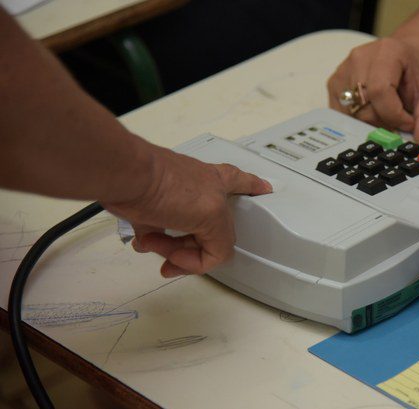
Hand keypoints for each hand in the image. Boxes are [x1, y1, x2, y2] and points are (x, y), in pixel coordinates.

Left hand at [102, 146, 271, 277]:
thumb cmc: (167, 185)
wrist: (125, 180)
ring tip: (157, 245)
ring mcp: (174, 201)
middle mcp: (199, 192)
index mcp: (220, 185)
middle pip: (208, 228)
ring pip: (182, 236)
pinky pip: (157, 235)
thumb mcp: (211, 215)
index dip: (255, 188)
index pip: (244, 185)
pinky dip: (152, 242)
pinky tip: (146, 241)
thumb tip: (215, 256)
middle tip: (182, 259)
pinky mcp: (150, 208)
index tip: (264, 191)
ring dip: (171, 249)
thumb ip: (222, 240)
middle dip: (196, 250)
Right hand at [327, 37, 418, 147]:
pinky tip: (373, 110)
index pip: (380, 91)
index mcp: (386, 52)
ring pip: (351, 114)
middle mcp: (359, 58)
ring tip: (387, 111)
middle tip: (400, 117)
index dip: (395, 115)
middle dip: (384, 121)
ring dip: (370, 122)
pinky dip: (358, 119)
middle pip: (363, 106)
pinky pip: (342, 114)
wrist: (407, 57)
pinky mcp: (334, 84)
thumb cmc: (418, 73)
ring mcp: (343, 71)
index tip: (408, 122)